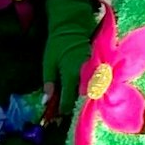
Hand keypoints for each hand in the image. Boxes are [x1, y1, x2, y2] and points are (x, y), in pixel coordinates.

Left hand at [41, 0, 96, 120]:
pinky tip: (81, 95)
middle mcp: (85, 77)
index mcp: (72, 75)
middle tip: (63, 114)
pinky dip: (87, 92)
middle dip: (72, 108)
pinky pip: (93, 86)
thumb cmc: (58, 44)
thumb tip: (46, 101)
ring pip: (88, 95)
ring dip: (80, 101)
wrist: (73, 27)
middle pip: (80, 100)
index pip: (68, 101)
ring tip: (72, 106)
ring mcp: (94, 74)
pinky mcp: (98, 70)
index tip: (55, 116)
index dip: (61, 111)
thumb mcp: (48, 62)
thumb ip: (49, 82)